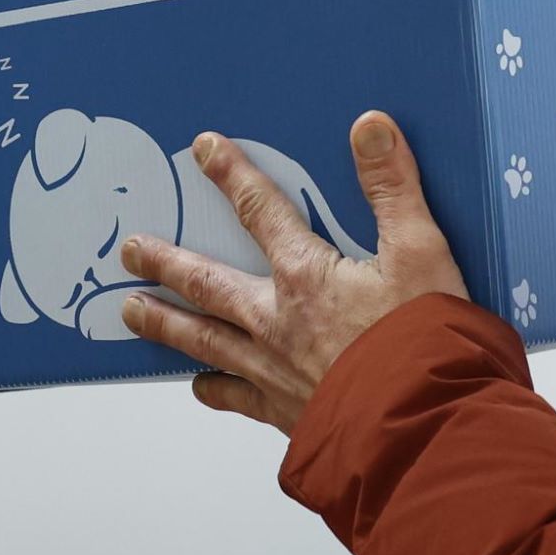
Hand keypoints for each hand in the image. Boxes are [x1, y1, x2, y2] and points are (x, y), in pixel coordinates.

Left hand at [118, 113, 471, 433]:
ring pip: (205, 342)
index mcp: (306, 277)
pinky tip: (201, 389)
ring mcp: (273, 372)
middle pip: (207, 283)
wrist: (419, 428)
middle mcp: (276, 323)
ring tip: (131, 312)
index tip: (204, 150)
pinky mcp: (286, 414)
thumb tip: (369, 127)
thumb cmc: (424, 344)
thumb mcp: (422, 253)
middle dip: (167, 263)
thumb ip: (393, 188)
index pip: (261, 212)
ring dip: (167, 323)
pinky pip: (237, 399)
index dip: (233, 175)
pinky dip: (216, 392)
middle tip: (131, 251)